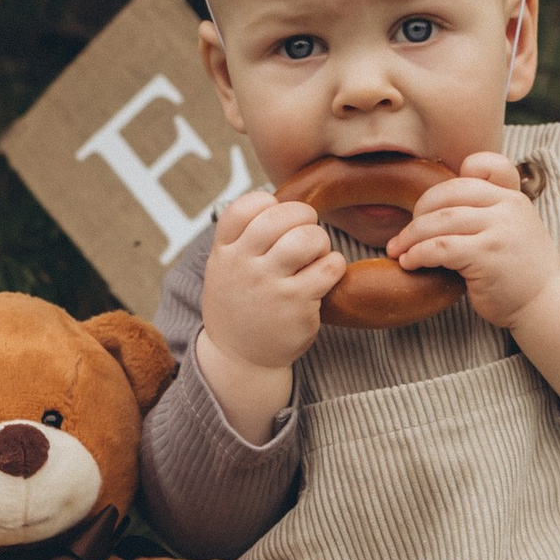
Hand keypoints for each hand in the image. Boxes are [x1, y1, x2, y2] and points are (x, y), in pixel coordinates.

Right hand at [195, 183, 347, 439]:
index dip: (269, 204)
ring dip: (320, 241)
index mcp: (224, 252)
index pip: (245, 206)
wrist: (239, 359)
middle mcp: (244, 266)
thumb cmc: (239, 305)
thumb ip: (242, 236)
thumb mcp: (224, 267)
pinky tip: (326, 274)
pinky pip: (330, 267)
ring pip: (308, 238)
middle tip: (307, 232)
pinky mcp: (297, 305)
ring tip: (316, 255)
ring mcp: (270, 287)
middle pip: (281, 216)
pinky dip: (335, 264)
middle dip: (303, 217)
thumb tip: (278, 201)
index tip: (277, 218)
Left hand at [394, 153, 559, 330]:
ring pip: (440, 221)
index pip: (479, 166)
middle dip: (418, 212)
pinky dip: (418, 254)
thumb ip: (487, 210)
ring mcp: (499, 230)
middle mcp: (508, 207)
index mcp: (512, 195)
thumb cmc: (519, 269)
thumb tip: (435, 205)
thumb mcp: (512, 227)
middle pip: (449, 194)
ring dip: (410, 236)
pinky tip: (409, 263)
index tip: (428, 210)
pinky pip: (441, 247)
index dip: (449, 182)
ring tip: (398, 250)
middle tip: (404, 234)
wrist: (546, 302)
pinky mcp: (487, 256)